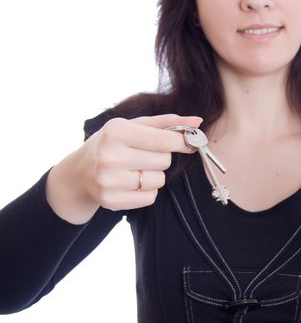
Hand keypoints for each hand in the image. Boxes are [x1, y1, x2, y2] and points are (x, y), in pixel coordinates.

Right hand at [46, 114, 202, 223]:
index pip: (164, 140)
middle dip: (161, 157)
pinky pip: (150, 197)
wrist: (80, 172)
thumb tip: (197, 122)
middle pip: (164, 161)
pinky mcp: (111, 200)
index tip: (190, 142)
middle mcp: (110, 156)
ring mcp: (109, 180)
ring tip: (134, 169)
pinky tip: (130, 183)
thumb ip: (167, 123)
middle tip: (144, 155)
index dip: (182, 142)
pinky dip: (146, 191)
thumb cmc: (113, 144)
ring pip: (159, 180)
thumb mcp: (133, 126)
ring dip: (154, 175)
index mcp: (116, 132)